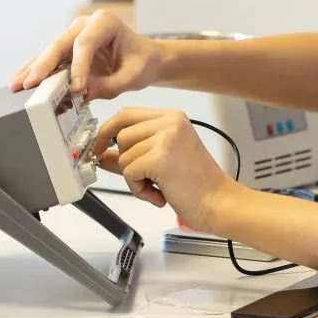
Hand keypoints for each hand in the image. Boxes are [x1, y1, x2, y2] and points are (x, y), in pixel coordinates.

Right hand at [9, 10, 162, 99]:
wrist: (144, 58)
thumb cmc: (141, 62)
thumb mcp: (134, 76)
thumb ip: (111, 85)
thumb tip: (82, 95)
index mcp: (105, 22)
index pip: (86, 43)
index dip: (78, 65)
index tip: (76, 88)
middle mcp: (84, 24)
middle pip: (60, 44)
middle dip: (45, 65)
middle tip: (31, 83)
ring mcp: (72, 36)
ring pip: (50, 52)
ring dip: (34, 70)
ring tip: (17, 86)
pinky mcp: (66, 50)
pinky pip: (49, 60)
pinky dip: (36, 71)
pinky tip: (20, 82)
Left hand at [93, 108, 240, 231]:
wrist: (218, 202)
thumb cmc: (196, 185)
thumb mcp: (160, 162)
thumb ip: (131, 154)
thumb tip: (102, 154)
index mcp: (172, 117)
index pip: (126, 114)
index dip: (108, 131)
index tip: (99, 147)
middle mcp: (170, 122)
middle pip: (121, 135)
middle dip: (125, 162)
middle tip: (145, 179)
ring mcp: (166, 138)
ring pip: (123, 155)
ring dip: (134, 179)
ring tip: (159, 187)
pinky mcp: (160, 157)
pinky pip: (129, 172)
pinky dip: (139, 189)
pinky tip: (160, 194)